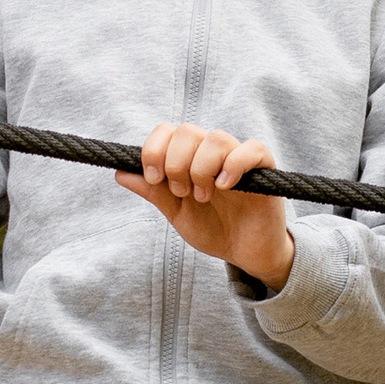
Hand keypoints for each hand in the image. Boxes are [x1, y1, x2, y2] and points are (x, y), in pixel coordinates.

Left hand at [118, 122, 294, 290]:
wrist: (244, 253)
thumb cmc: (213, 229)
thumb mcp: (176, 213)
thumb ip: (153, 192)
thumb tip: (120, 172)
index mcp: (189, 157)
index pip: (167, 131)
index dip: (154, 150)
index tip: (153, 179)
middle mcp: (212, 152)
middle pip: (187, 131)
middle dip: (176, 164)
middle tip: (182, 193)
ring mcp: (238, 157)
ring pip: (216, 138)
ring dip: (202, 169)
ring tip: (204, 196)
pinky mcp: (264, 168)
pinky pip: (251, 149)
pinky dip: (233, 165)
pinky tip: (226, 187)